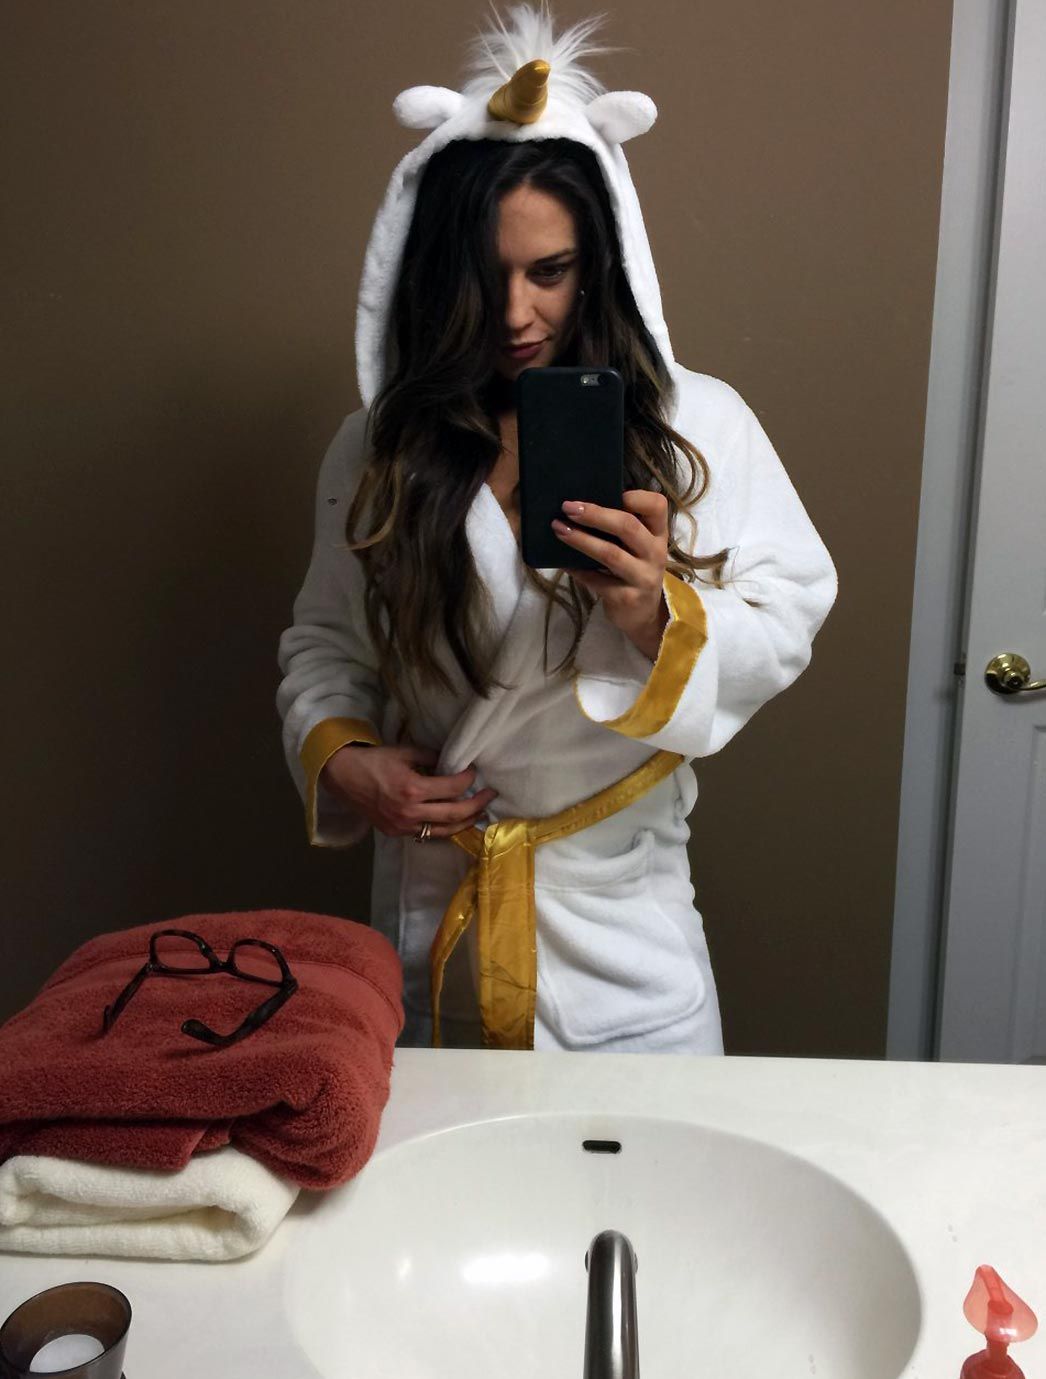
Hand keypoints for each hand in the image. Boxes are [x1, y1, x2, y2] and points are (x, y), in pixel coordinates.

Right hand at [320, 744, 497, 839]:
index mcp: (412, 789)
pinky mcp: (396, 833)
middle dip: (476, 805)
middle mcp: (410, 812)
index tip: (474, 772)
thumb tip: (451, 762)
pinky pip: (427, 834)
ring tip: (479, 813)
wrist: (343, 778)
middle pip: (454, 814)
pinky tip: (454, 821)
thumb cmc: (374, 761)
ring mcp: (403, 826)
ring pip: (443, 831)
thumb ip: (431, 757)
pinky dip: (443, 828)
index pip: (452, 788)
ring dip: (465, 822)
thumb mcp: (404, 752)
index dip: (467, 779)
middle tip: (490, 796)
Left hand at [551, 490, 670, 660]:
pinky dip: (577, 569)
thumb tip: (580, 506)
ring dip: (581, 539)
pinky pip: (596, 580)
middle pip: (628, 526)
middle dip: (595, 514)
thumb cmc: (634, 571)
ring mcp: (642, 578)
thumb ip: (622, 529)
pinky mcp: (626, 598)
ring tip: (559, 529)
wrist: (644, 616)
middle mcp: (655, 554)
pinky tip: (562, 561)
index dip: (637, 496)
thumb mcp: (638, 548)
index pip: (657, 506)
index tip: (613, 492)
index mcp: (658, 535)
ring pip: (610, 554)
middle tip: (568, 507)